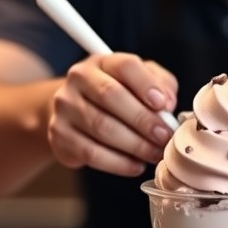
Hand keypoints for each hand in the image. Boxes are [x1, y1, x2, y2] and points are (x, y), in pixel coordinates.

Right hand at [48, 53, 177, 176]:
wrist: (74, 111)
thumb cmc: (116, 95)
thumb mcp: (141, 82)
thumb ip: (161, 85)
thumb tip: (168, 103)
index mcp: (102, 61)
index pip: (124, 65)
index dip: (146, 84)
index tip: (164, 104)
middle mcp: (79, 79)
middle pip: (111, 95)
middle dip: (143, 119)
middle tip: (164, 137)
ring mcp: (65, 107)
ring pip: (101, 126)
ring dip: (134, 144)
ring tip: (155, 153)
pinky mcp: (59, 135)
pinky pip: (90, 152)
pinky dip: (117, 163)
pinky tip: (136, 165)